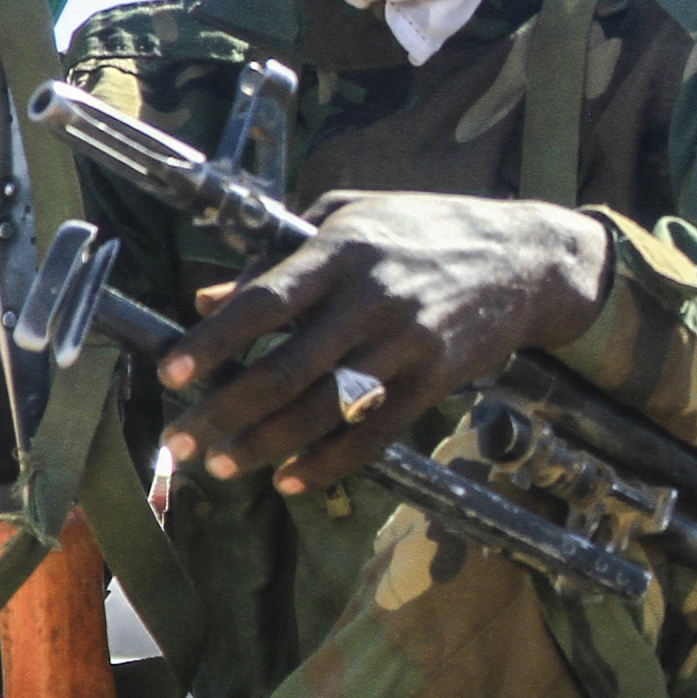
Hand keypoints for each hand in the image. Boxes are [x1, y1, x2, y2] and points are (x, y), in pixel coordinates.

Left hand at [160, 192, 611, 496]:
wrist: (524, 260)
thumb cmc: (426, 229)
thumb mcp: (351, 217)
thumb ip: (279, 255)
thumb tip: (210, 296)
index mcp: (341, 250)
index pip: (265, 301)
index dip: (215, 340)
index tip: (172, 373)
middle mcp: (371, 299)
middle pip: (286, 367)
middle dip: (226, 411)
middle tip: (181, 442)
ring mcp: (406, 344)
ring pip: (326, 408)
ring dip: (268, 444)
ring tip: (224, 466)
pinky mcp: (434, 381)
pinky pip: (375, 434)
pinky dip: (330, 463)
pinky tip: (292, 480)